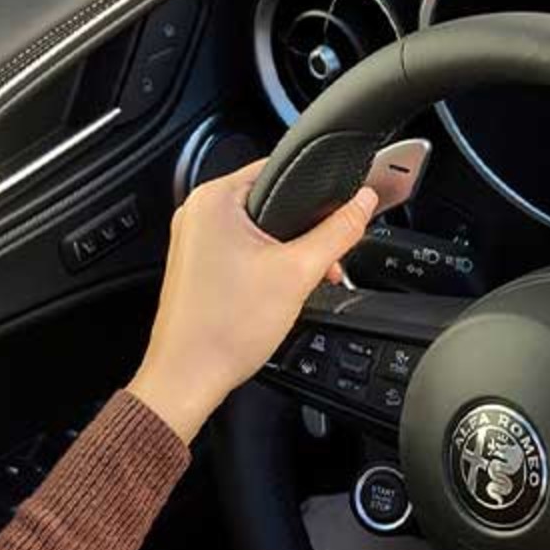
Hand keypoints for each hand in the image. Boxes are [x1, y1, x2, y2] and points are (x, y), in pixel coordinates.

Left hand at [127, 159, 379, 441]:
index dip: (318, 192)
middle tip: (324, 262)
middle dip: (305, 232)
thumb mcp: (297, 273)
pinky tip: (277, 293)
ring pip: (259, 231)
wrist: (187, 379)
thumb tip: (362, 203)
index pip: (280, 170)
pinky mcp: (197, 266)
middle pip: (272, 202)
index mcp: (214, 199)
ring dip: (289, 254)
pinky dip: (266, 267)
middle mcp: (197, 213)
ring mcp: (194, 241)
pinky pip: (242, 251)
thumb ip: (337, 232)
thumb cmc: (222, 331)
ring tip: (301, 284)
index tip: (340, 213)